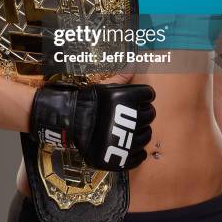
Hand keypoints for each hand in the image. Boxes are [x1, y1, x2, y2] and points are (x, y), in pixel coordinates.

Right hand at [29, 82, 155, 170]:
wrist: (71, 122)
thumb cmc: (89, 101)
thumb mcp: (106, 85)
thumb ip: (123, 76)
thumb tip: (135, 63)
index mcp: (128, 98)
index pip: (148, 94)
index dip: (143, 95)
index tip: (137, 98)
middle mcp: (131, 119)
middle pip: (150, 114)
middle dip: (143, 113)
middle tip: (133, 113)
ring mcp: (127, 141)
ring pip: (147, 135)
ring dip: (141, 131)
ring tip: (130, 129)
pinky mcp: (122, 158)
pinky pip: (140, 155)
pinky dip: (137, 151)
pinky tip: (130, 145)